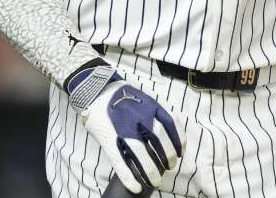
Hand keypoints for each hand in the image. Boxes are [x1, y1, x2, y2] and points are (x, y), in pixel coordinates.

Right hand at [71, 67, 182, 192]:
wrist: (94, 89)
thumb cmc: (119, 93)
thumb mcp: (142, 96)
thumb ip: (154, 109)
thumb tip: (167, 126)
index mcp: (150, 106)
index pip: (171, 125)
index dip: (179, 141)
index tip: (181, 152)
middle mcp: (139, 118)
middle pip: (160, 141)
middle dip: (167, 157)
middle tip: (170, 166)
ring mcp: (124, 130)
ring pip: (142, 155)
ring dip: (151, 171)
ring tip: (155, 181)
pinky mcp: (109, 140)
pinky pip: (120, 161)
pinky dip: (129, 177)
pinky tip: (136, 187)